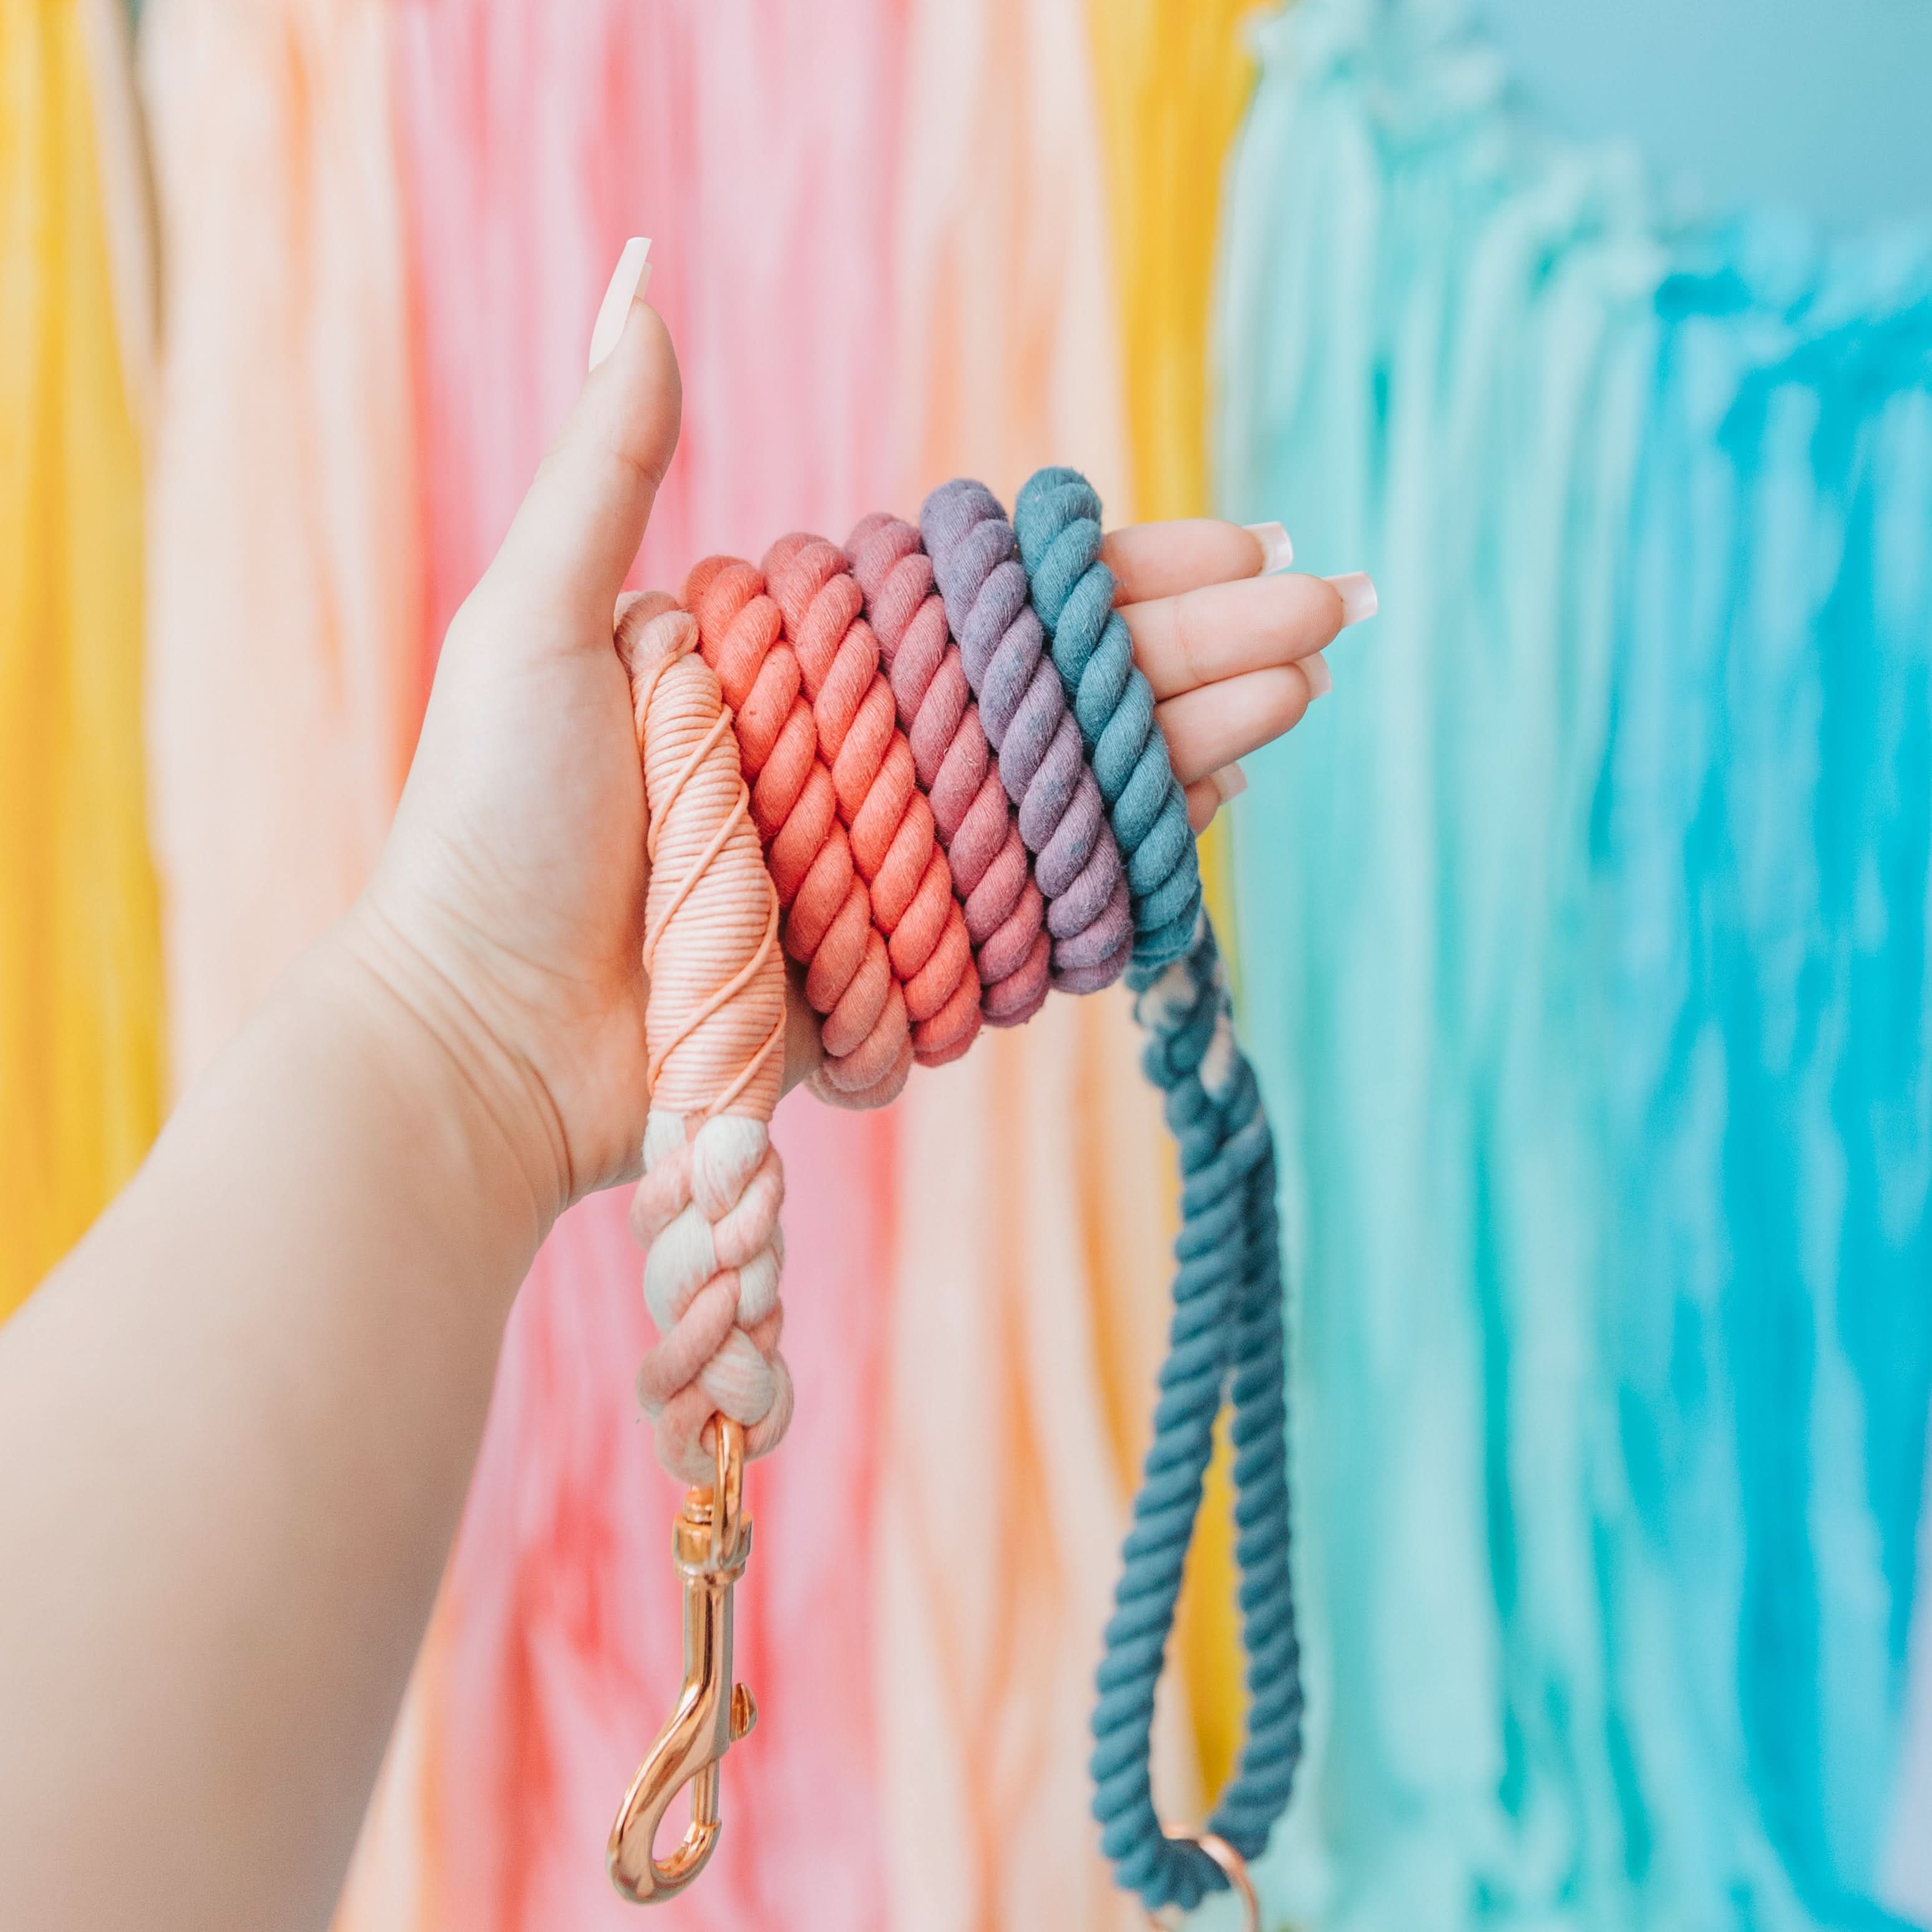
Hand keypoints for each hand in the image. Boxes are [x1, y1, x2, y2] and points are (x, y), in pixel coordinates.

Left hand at [348, 266, 1364, 1219]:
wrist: (475, 1039)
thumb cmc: (489, 830)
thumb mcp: (533, 624)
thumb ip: (610, 466)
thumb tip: (643, 284)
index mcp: (803, 674)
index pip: (992, 611)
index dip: (1118, 581)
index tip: (1237, 551)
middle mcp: (859, 767)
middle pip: (1057, 701)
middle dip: (1196, 655)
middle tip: (1331, 617)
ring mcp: (885, 876)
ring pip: (1065, 800)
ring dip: (1187, 747)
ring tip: (1299, 695)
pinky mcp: (896, 976)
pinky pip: (1031, 918)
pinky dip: (1119, 869)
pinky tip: (1207, 810)